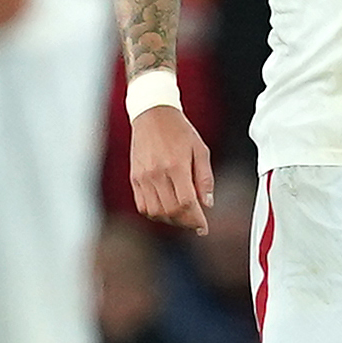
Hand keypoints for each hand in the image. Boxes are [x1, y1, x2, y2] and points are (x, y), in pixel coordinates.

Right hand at [129, 102, 213, 231]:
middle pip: (171, 211)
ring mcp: (143, 177)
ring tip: (181, 216)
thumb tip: (207, 203)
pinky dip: (155, 213)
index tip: (203, 228)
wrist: (152, 114)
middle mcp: (157, 173)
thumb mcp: (200, 149)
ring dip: (170, 220)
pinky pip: (142, 206)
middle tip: (195, 223)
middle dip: (186, 223)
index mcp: (176, 166)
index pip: (186, 203)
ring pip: (155, 212)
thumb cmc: (179, 130)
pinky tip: (165, 209)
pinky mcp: (134, 178)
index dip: (196, 220)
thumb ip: (205, 178)